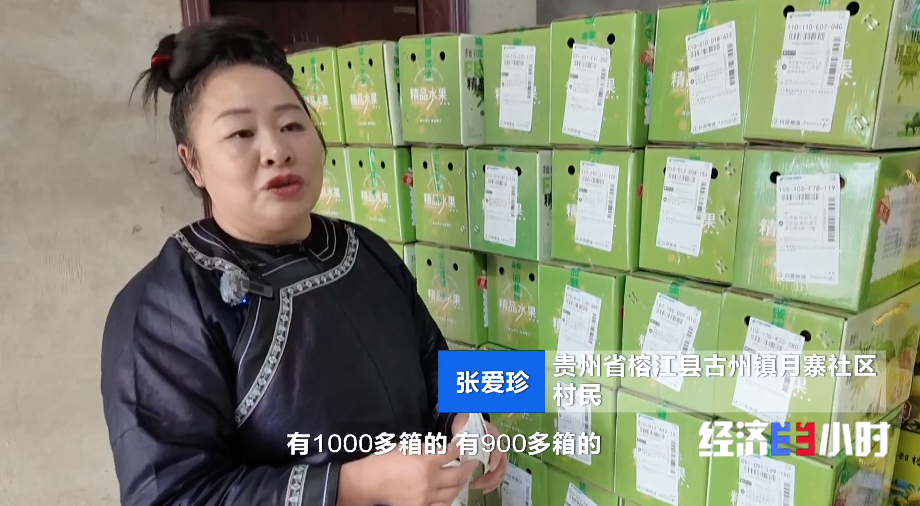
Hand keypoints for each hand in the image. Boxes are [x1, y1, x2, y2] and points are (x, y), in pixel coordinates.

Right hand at [339, 438, 478, 505]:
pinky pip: (441, 505)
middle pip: (458, 474)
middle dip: (468, 467)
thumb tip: (441, 449)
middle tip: (473, 463)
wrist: (368, 482)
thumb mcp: (407, 446)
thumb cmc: (384, 460)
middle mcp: (430, 480)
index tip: (460, 447)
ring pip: (453, 492)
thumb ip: (426, 448)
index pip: (452, 453)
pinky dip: (448, 499)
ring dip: (461, 483)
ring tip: (463, 478)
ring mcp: (426, 496)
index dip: (459, 449)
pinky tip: (450, 494)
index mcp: (426, 461)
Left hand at [470, 422, 507, 492]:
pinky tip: (483, 488)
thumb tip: (459, 449)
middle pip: (502, 462)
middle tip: (477, 484)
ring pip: (501, 470)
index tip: (490, 468)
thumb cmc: (465, 427)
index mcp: (493, 434)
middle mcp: (498, 445)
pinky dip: (492, 483)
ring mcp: (498, 454)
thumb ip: (464, 439)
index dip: (496, 458)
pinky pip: (497, 474)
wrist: (465, 423)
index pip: (498, 447)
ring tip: (479, 488)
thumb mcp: (464, 430)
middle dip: (491, 476)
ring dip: (491, 481)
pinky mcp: (494, 461)